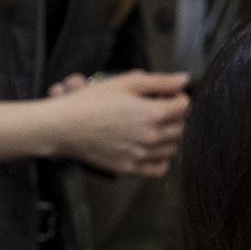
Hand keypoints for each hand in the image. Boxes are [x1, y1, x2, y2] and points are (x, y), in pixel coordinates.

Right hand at [47, 69, 189, 177]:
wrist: (65, 127)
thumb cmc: (91, 102)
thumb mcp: (126, 83)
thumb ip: (159, 81)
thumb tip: (184, 80)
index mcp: (152, 113)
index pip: (185, 107)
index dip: (179, 97)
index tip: (167, 94)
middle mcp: (151, 137)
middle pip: (182, 128)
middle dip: (176, 115)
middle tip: (160, 108)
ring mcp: (141, 155)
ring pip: (173, 148)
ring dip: (170, 136)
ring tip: (153, 126)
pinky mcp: (130, 168)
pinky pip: (160, 168)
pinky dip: (162, 159)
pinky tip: (151, 147)